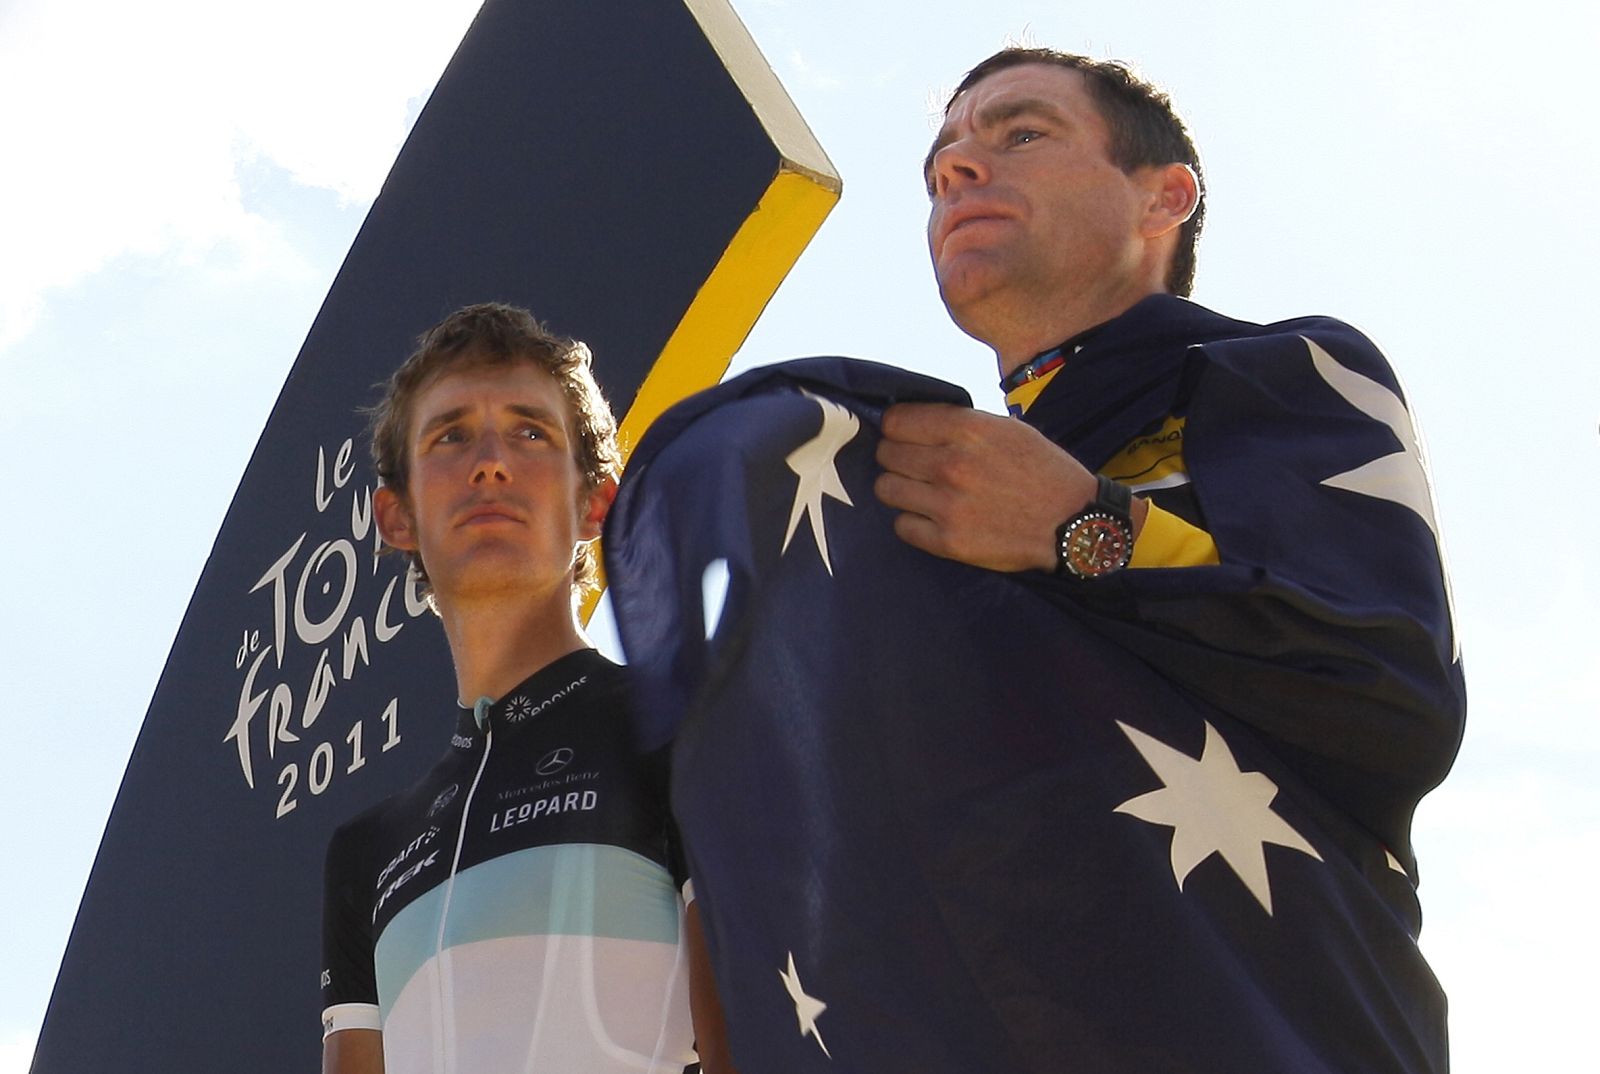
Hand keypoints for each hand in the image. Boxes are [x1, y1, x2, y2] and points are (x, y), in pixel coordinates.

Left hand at [873, 402, 1096, 570]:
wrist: (1074, 523)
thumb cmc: (1043, 471)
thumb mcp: (1008, 429)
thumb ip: (960, 423)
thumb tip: (914, 422)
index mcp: (967, 430)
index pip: (896, 421)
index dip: (896, 428)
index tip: (902, 436)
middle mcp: (951, 465)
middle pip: (886, 454)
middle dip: (896, 458)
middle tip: (913, 466)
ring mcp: (947, 505)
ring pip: (886, 489)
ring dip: (899, 489)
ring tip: (920, 492)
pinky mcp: (948, 542)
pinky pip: (902, 526)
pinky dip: (912, 522)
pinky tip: (931, 518)